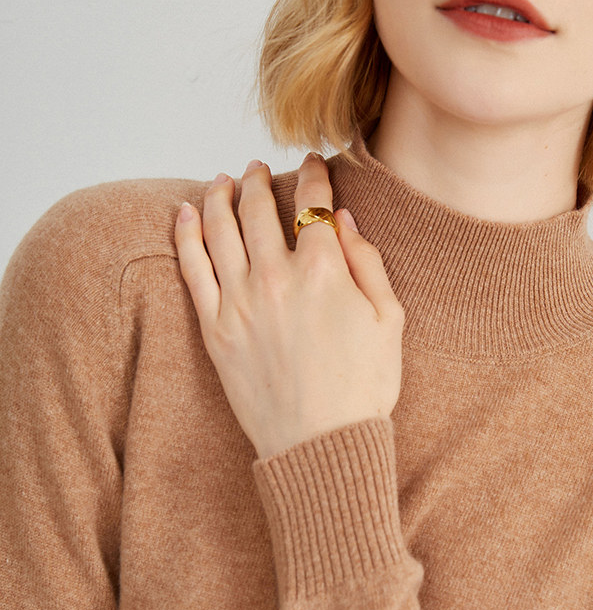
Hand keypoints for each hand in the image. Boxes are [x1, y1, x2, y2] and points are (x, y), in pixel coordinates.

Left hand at [174, 153, 403, 460]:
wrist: (322, 443)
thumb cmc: (364, 387)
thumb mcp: (389, 321)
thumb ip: (368, 262)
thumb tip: (343, 220)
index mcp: (324, 271)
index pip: (312, 204)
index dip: (313, 177)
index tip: (313, 166)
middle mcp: (277, 277)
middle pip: (258, 208)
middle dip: (258, 180)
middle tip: (258, 169)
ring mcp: (240, 302)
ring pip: (219, 229)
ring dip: (219, 195)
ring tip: (222, 180)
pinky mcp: (214, 330)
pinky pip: (192, 269)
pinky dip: (186, 234)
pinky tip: (186, 212)